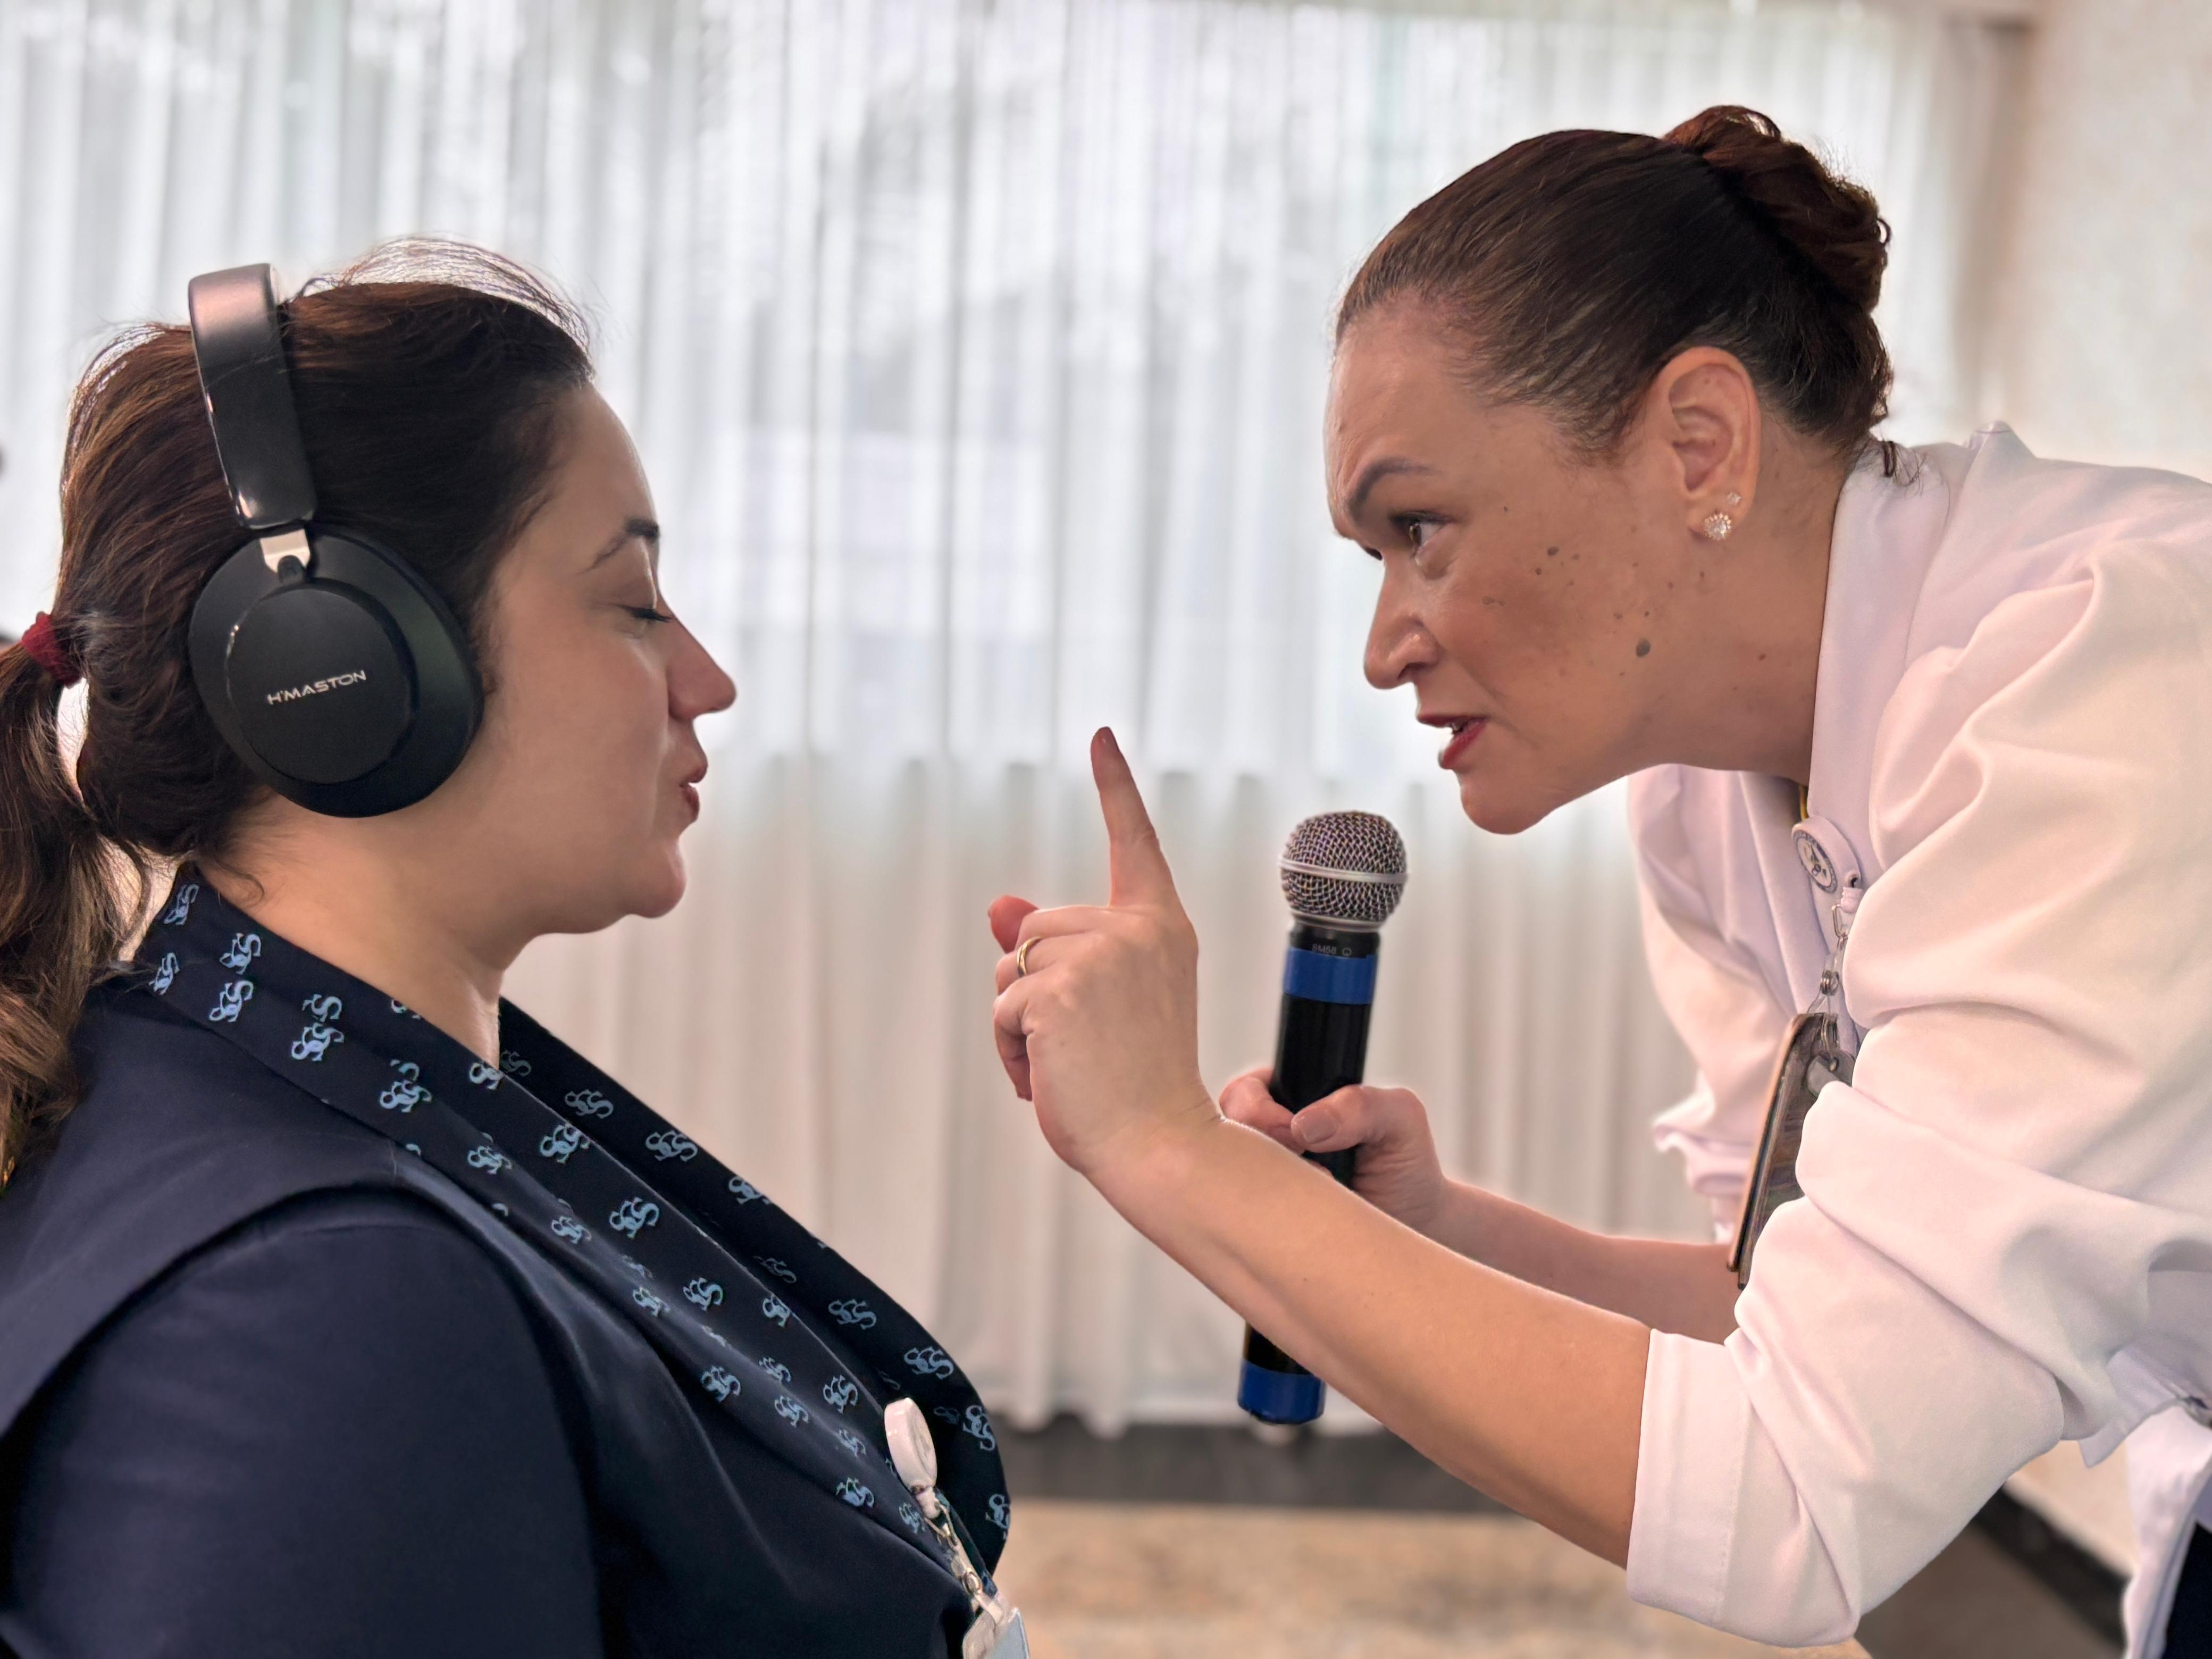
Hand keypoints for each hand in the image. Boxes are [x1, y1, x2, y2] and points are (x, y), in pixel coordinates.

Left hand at [987, 730, 1217, 1181]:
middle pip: (1036, 928)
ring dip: (1018, 1022)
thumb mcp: (1099, 1005)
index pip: (1133, 842)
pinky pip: (1001, 1006)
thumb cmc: (1135, 1084)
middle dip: (1033, 986)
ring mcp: (1100, 955)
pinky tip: (1051, 1077)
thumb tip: (998, 904)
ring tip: (1068, 1062)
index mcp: (1161, 928)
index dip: (1115, 786)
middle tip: (1080, 1045)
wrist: (1160, 1144)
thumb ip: (1054, 950)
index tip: (1101, 736)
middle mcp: (1137, 930)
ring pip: (1012, 966)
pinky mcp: (1060, 988)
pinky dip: (1011, 1050)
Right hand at [1220, 1068, 1449, 1239]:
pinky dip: (1263, 1222)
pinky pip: (1237, 1221)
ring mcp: (1256, 1184)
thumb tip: (1304, 1124)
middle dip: (1258, 1151)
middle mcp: (1262, 1139)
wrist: (1416, 1227)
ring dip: (1263, 1189)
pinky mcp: (1257, 1225)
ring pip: (1225, 1180)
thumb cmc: (1404, 1164)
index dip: (1258, 1112)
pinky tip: (1298, 1223)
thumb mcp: (1399, 1119)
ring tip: (1315, 1195)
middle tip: (1311, 1168)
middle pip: (1222, 1135)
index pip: (1244, 1093)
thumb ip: (1361, 1104)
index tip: (1295, 1133)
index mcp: (1285, 1098)